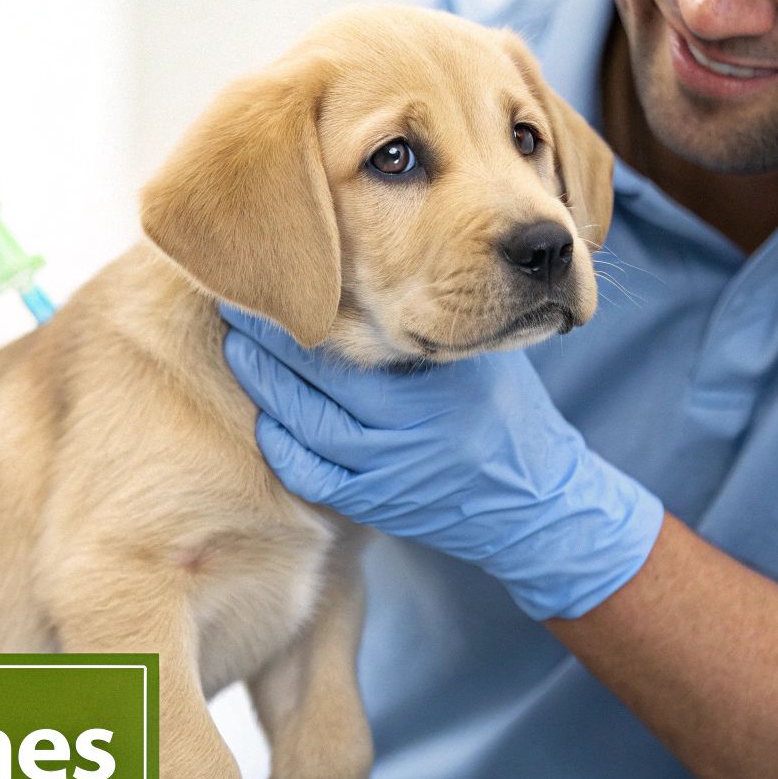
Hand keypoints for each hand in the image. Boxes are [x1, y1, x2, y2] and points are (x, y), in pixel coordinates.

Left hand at [220, 305, 663, 620]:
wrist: (540, 504)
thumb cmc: (508, 414)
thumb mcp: (481, 357)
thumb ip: (429, 324)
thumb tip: (355, 271)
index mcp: (439, 383)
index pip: (356, 338)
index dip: (308, 308)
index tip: (280, 274)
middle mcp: (411, 430)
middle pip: (318, 379)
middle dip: (271, 339)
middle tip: (237, 302)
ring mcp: (390, 473)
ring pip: (305, 426)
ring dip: (265, 385)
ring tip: (240, 346)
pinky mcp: (376, 507)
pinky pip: (310, 477)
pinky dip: (281, 446)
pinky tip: (265, 416)